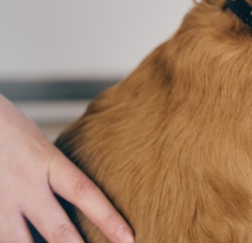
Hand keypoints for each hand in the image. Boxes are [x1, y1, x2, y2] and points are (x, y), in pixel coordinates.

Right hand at [0, 94, 134, 242]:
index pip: (84, 192)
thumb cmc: (9, 130)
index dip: (107, 218)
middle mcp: (24, 184)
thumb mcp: (41, 145)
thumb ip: (56, 173)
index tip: (128, 238)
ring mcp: (0, 202)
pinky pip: (1, 238)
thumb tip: (78, 199)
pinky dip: (14, 241)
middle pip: (57, 229)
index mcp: (47, 161)